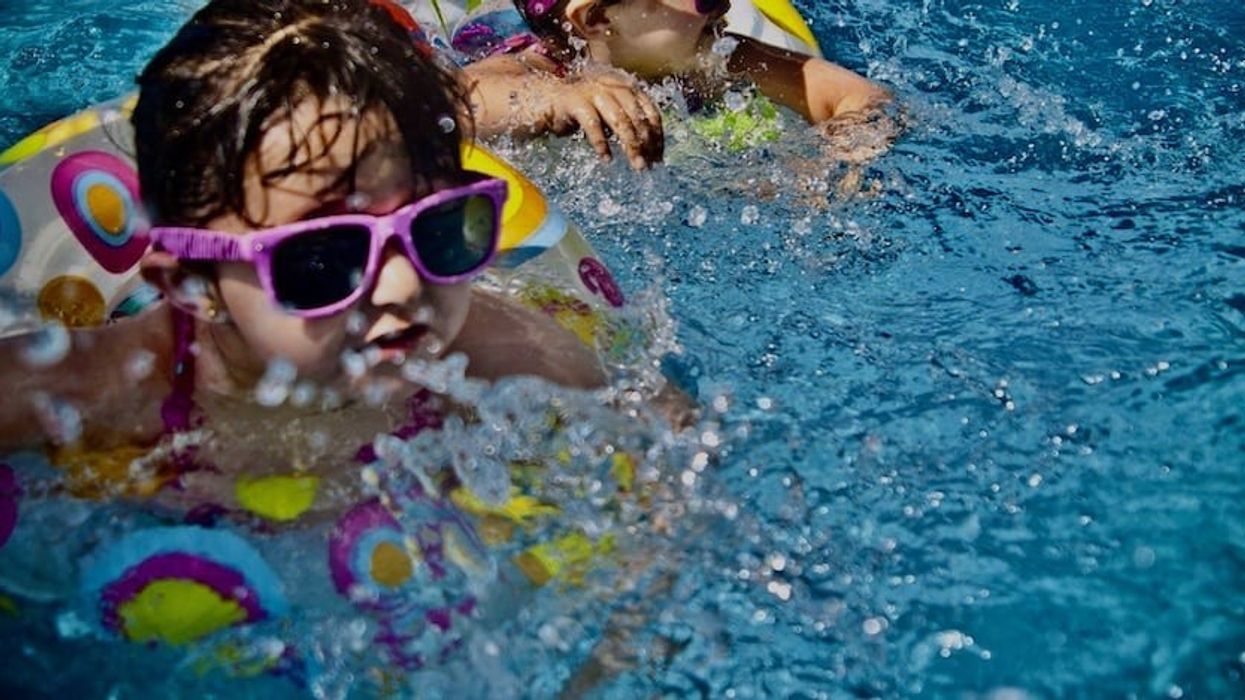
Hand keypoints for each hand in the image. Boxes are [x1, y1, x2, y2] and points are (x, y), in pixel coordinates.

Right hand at [464, 52, 663, 168]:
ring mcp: (592, 91)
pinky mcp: (574, 100)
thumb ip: (625, 124)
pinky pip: (592, 124)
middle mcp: (611, 85)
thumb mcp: (606, 116)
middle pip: (637, 116)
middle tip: (649, 166)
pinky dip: (601, 143)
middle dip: (646, 144)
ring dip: (631, 146)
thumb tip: (649, 151)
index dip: (657, 134)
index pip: (649, 110)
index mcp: (623, 86)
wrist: (542, 100)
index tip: (659, 157)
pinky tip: (606, 159)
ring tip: (636, 166)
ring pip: (620, 120)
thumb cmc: (579, 112)